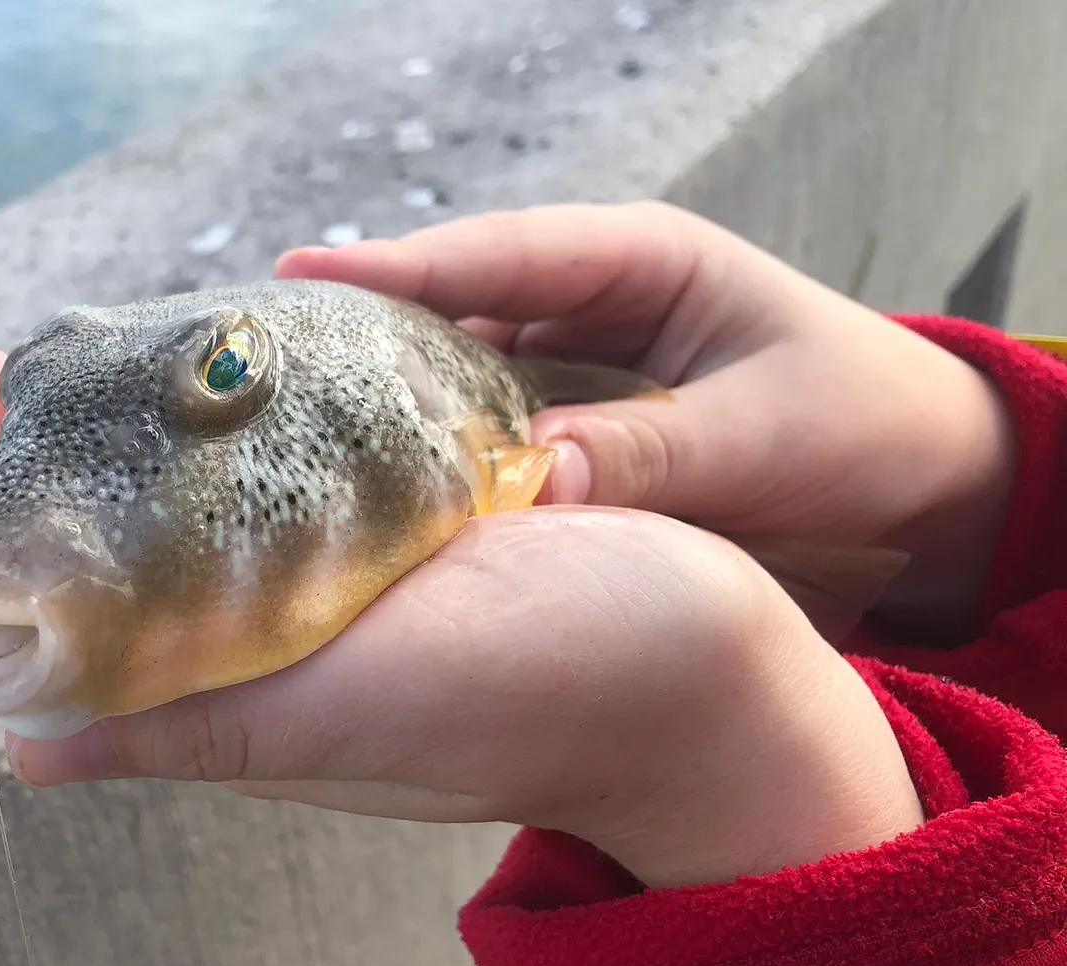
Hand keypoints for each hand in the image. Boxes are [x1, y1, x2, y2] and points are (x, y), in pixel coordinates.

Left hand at [0, 348, 921, 889]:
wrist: (715, 680)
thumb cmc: (542, 701)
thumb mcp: (340, 719)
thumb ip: (185, 728)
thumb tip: (19, 747)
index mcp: (242, 688)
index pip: (77, 596)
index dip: (10, 503)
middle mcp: (281, 639)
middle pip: (134, 539)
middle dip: (73, 446)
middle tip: (43, 342)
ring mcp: (351, 586)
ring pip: (221, 500)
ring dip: (164, 421)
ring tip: (129, 333)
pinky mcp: (420, 537)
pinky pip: (322, 468)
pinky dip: (273, 412)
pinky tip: (256, 353)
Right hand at [274, 201, 1017, 644]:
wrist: (921, 490)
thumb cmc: (862, 429)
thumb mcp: (765, 433)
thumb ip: (651, 453)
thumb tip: (528, 481)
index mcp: (642, 261)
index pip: (501, 253)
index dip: (399, 267)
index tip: (303, 276)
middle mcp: (591, 306)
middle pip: (456, 306)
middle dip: (365, 332)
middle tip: (258, 360)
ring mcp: (577, 370)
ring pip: (459, 376)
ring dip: (391, 407)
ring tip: (289, 433)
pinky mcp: (576, 434)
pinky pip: (489, 439)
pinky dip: (441, 465)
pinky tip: (382, 497)